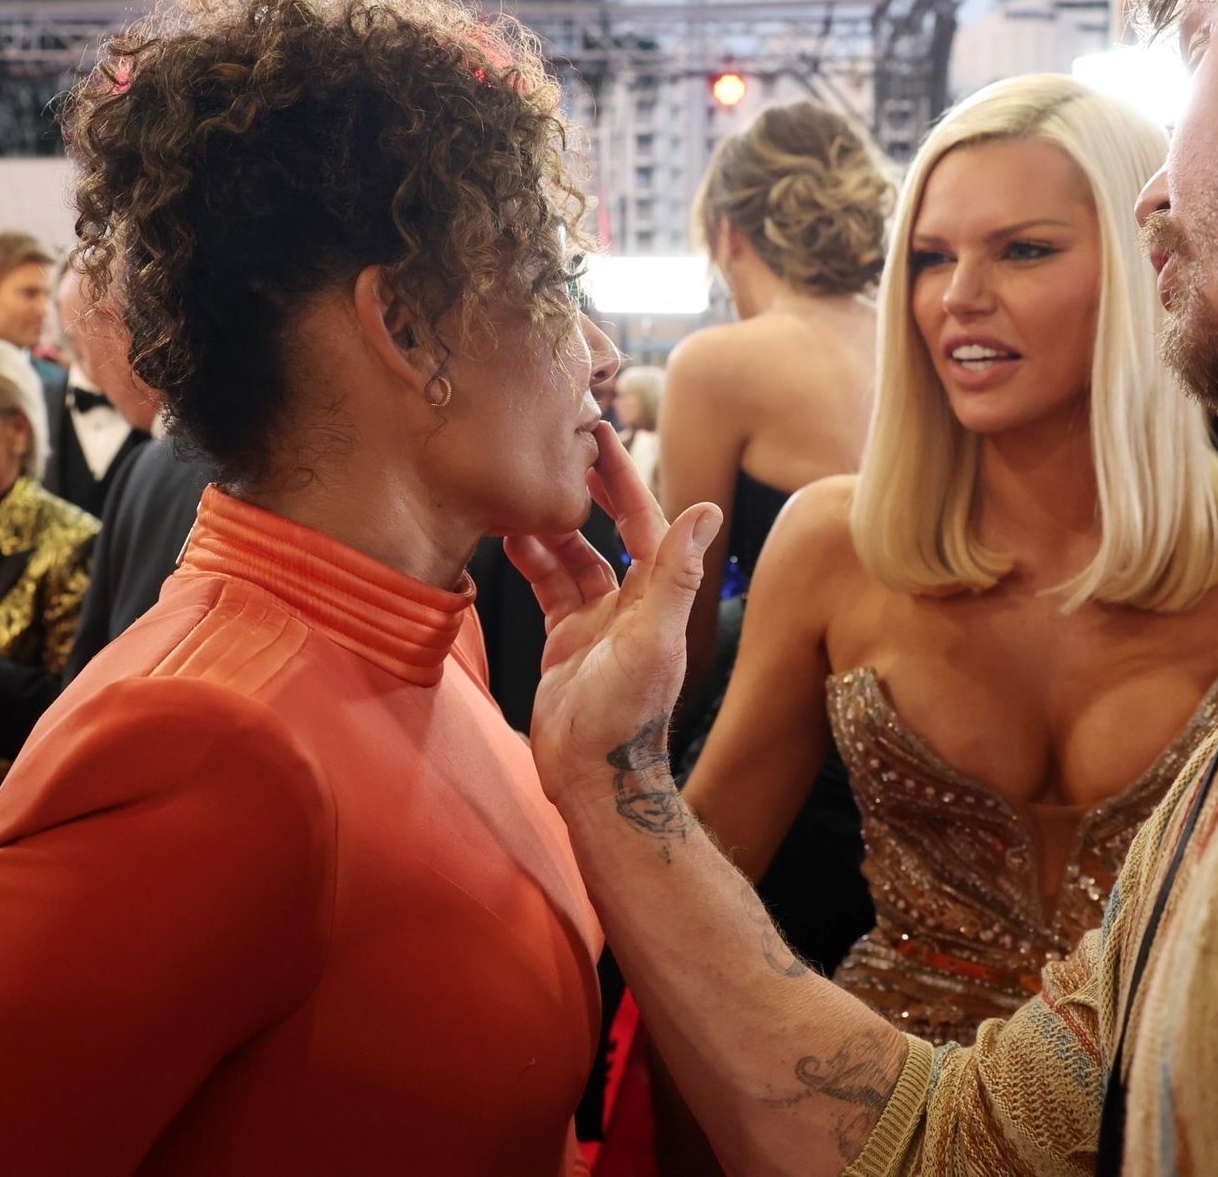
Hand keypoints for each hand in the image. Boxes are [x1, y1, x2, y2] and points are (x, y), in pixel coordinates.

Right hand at [505, 422, 721, 808]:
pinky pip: (548, 589)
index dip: (624, 479)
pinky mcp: (566, 642)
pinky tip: (509, 539)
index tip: (601, 438)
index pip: (643, 522)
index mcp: (657, 597)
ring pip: (573, 558)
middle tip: (561, 451)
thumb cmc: (626, 718)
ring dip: (552, 526)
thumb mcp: (652, 640)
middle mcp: (630, 604)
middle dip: (589, 492)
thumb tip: (707, 508)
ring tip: (524, 493)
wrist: (593, 780)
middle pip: (610, 532)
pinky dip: (531, 563)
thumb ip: (676, 575)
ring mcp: (596, 623)